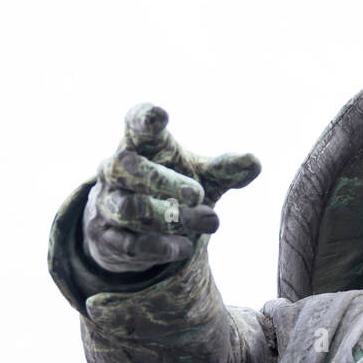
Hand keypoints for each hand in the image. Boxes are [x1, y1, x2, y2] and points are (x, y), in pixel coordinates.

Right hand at [82, 104, 260, 273]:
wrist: (134, 230)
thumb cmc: (173, 189)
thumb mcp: (202, 177)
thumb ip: (226, 169)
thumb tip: (254, 162)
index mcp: (140, 146)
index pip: (135, 125)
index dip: (143, 119)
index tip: (159, 115)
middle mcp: (116, 171)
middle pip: (129, 167)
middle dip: (163, 181)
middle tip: (197, 194)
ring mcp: (108, 204)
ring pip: (132, 209)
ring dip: (172, 219)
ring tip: (211, 221)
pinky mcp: (108, 238)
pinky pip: (130, 244)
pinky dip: (161, 247)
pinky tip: (185, 247)